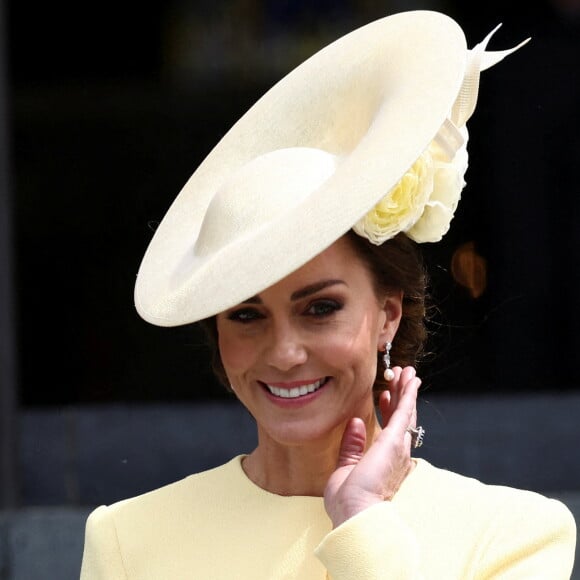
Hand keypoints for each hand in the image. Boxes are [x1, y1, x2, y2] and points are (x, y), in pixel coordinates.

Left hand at [323, 366, 420, 527]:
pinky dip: (408, 394)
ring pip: (405, 411)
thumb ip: (352, 445)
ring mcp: (397, 446)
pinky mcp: (394, 440)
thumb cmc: (349, 501)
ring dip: (406, 389)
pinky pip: (404, 411)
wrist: (355, 514)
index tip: (383, 395)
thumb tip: (355, 423)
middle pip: (402, 416)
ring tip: (407, 372)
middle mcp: (396, 453)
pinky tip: (411, 380)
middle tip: (400, 376)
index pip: (390, 429)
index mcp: (385, 461)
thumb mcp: (346, 467)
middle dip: (400, 394)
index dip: (388, 409)